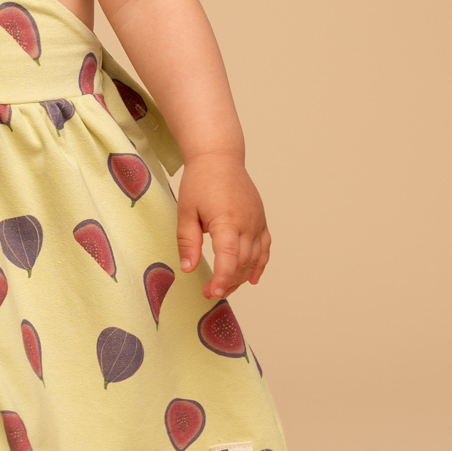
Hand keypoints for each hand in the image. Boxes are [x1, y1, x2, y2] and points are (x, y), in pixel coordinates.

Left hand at [176, 154, 270, 297]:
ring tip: (224, 288)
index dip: (222, 278)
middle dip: (228, 282)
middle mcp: (248, 223)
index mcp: (228, 220)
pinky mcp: (260, 220)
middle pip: (243, 263)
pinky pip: (265, 247)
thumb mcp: (186, 211)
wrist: (219, 158)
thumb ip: (188, 242)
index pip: (229, 258)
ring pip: (255, 258)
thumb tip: (188, 268)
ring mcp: (257, 222)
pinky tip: (252, 279)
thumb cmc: (200, 181)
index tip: (212, 292)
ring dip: (241, 277)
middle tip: (210, 292)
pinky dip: (260, 264)